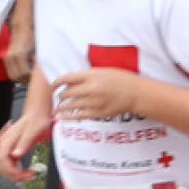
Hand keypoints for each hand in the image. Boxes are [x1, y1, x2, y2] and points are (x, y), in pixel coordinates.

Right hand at [0, 110, 47, 180]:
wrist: (37, 115)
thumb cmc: (36, 121)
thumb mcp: (32, 132)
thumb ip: (24, 143)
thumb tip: (16, 155)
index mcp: (7, 140)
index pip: (2, 159)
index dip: (10, 170)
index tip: (21, 174)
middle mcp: (5, 145)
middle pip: (2, 166)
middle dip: (13, 175)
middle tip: (28, 176)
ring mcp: (8, 149)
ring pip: (5, 167)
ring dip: (15, 175)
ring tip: (28, 175)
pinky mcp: (12, 151)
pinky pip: (11, 165)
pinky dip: (17, 171)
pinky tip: (26, 171)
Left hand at [48, 67, 163, 122]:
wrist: (136, 93)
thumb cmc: (121, 79)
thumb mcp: (103, 71)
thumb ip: (86, 76)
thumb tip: (70, 82)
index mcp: (91, 75)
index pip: (66, 78)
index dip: (55, 83)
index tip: (52, 86)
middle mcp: (90, 88)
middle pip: (66, 93)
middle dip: (59, 96)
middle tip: (57, 97)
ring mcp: (93, 102)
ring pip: (70, 105)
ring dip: (61, 107)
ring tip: (56, 109)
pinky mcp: (97, 113)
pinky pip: (78, 115)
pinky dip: (68, 116)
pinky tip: (63, 117)